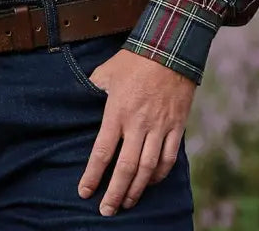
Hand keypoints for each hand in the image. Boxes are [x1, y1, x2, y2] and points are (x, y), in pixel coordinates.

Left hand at [77, 49, 194, 216]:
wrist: (170, 48)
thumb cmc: (134, 59)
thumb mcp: (106, 71)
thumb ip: (94, 89)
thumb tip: (82, 100)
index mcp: (117, 111)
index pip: (102, 152)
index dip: (92, 175)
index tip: (84, 192)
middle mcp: (138, 124)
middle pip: (125, 168)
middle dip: (114, 193)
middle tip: (106, 210)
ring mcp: (159, 127)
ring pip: (148, 169)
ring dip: (136, 190)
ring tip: (126, 202)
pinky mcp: (176, 126)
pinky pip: (169, 158)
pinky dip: (160, 175)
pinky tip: (151, 182)